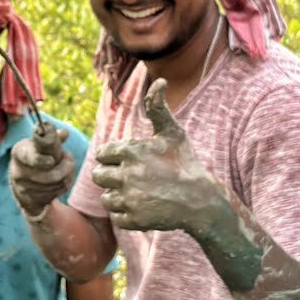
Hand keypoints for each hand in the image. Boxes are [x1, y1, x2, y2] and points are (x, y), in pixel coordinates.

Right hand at [9, 122, 74, 217]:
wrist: (22, 180)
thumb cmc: (35, 155)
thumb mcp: (40, 143)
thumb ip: (53, 137)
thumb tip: (65, 133)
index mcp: (19, 152)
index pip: (31, 158)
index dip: (42, 160)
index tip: (52, 160)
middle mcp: (18, 171)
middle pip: (49, 176)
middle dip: (66, 168)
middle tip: (70, 159)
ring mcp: (23, 188)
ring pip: (55, 185)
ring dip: (68, 175)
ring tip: (68, 167)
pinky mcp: (31, 200)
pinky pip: (55, 194)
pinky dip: (64, 185)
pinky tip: (65, 178)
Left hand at [92, 78, 224, 235]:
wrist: (201, 200)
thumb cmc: (185, 162)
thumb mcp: (172, 132)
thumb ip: (158, 108)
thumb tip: (160, 80)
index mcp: (131, 151)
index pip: (103, 154)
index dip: (114, 157)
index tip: (130, 161)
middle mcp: (127, 174)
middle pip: (98, 176)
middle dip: (111, 177)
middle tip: (132, 178)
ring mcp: (130, 199)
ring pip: (106, 198)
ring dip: (117, 197)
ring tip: (138, 193)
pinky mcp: (133, 219)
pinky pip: (115, 217)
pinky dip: (126, 215)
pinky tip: (142, 207)